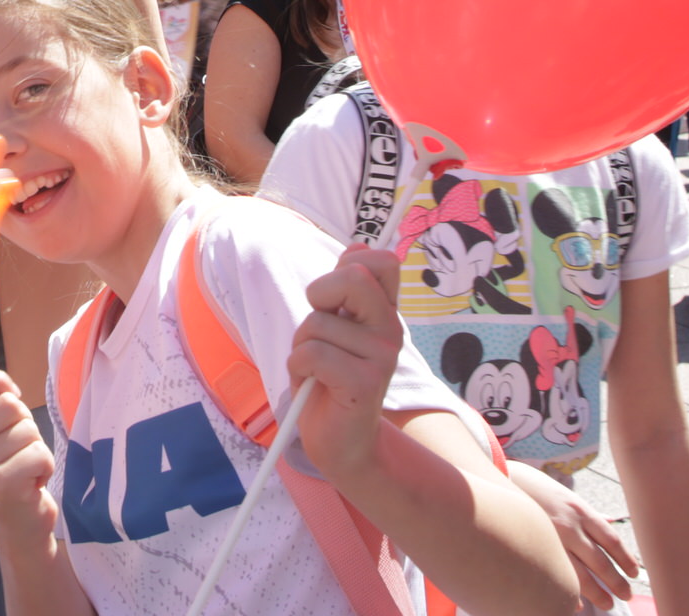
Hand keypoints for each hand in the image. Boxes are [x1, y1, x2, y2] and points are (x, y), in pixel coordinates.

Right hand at [0, 366, 57, 527]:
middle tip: (16, 450)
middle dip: (24, 423)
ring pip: (27, 428)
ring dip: (35, 447)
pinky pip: (38, 452)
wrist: (17, 523)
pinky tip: (32, 482)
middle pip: (8, 404)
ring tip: (23, 467)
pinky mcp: (1, 484)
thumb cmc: (7, 469)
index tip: (10, 394)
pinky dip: (45, 466)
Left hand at [287, 245, 407, 482]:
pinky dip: (298, 368)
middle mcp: (390, 330)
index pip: (382, 261)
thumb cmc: (330, 380)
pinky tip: (313, 385)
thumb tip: (358, 247)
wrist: (341, 442)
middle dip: (319, 296)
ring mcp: (382, 356)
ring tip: (316, 370)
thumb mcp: (335, 329)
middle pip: (353, 278)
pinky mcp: (365, 382)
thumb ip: (344, 292)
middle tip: (317, 328)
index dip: (350, 264)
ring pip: (318, 323)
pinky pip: (312, 354)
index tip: (333, 296)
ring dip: (301, 346)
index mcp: (384, 312)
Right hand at [508, 461, 636, 611]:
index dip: (626, 560)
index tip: (634, 573)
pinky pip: (558, 577)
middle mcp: (570, 526)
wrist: (501, 481)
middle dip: (617, 582)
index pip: (612, 541)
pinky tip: (578, 603)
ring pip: (582, 576)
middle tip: (627, 594)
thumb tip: (609, 522)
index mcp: (581, 511)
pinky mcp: (536, 549)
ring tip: (607, 603)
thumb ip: (587, 514)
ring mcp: (551, 540)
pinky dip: (570, 592)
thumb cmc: (536, 489)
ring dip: (598, 593)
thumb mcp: (566, 496)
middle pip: (601, 562)